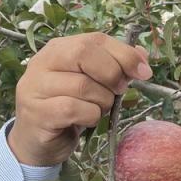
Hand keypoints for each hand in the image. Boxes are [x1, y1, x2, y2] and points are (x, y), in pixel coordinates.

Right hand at [8, 33, 151, 165]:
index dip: (124, 54)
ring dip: (103, 101)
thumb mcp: (93, 84)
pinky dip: (91, 116)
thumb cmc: (70, 108)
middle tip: (119, 90)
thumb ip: (115, 67)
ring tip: (99, 108)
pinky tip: (87, 120)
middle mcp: (42, 62)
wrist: (38, 140)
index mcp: (58, 49)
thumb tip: (143, 57)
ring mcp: (36, 87)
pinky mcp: (37, 112)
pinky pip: (74, 109)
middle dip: (112, 73)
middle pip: (84, 54)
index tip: (144, 72)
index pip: (94, 39)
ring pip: (82, 85)